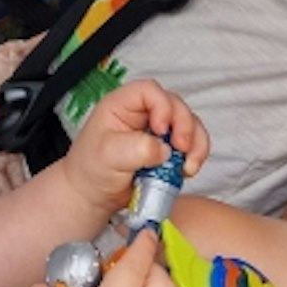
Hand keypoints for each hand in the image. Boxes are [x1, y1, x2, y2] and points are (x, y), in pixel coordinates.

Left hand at [60, 80, 209, 220]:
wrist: (94, 195)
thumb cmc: (91, 170)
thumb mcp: (109, 156)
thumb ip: (137, 148)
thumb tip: (164, 150)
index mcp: (122, 105)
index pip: (149, 91)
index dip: (162, 106)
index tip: (160, 130)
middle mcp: (142, 114)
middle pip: (176, 105)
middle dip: (184, 126)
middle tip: (181, 148)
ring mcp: (158, 132)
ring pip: (189, 124)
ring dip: (195, 143)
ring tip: (187, 165)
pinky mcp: (168, 149)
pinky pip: (192, 145)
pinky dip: (195, 156)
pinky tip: (187, 171)